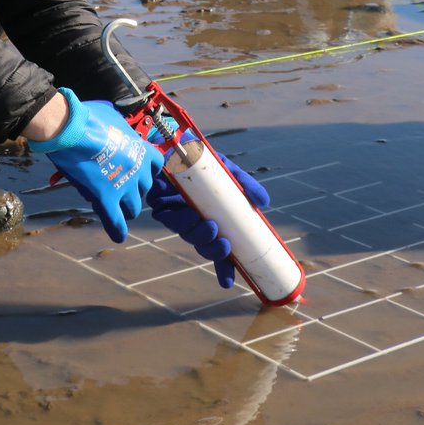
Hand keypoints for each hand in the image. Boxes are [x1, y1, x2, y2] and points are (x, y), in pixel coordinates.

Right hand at [29, 89, 162, 242]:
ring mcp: (123, 186)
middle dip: (134, 189)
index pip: (157, 163)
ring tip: (116, 209)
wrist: (70, 129)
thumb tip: (113, 127)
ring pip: (132, 208)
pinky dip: (117, 230)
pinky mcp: (105, 199)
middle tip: (119, 187)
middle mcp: (137, 169)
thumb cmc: (87, 117)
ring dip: (125, 209)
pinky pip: (115, 221)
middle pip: (144, 188)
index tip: (141, 172)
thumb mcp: (112, 115)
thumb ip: (118, 128)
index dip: (148, 169)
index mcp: (140, 148)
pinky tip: (117, 235)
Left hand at [148, 146, 269, 287]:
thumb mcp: (230, 172)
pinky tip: (191, 214)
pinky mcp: (159, 204)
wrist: (178, 141)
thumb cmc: (205, 161)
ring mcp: (177, 214)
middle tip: (225, 247)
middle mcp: (195, 220)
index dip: (224, 267)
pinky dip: (180, 219)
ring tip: (211, 227)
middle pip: (203, 246)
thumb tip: (264, 203)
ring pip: (187, 234)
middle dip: (213, 251)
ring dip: (199, 235)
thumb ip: (246, 186)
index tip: (228, 283)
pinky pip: (169, 218)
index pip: (220, 249)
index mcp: (213, 219)